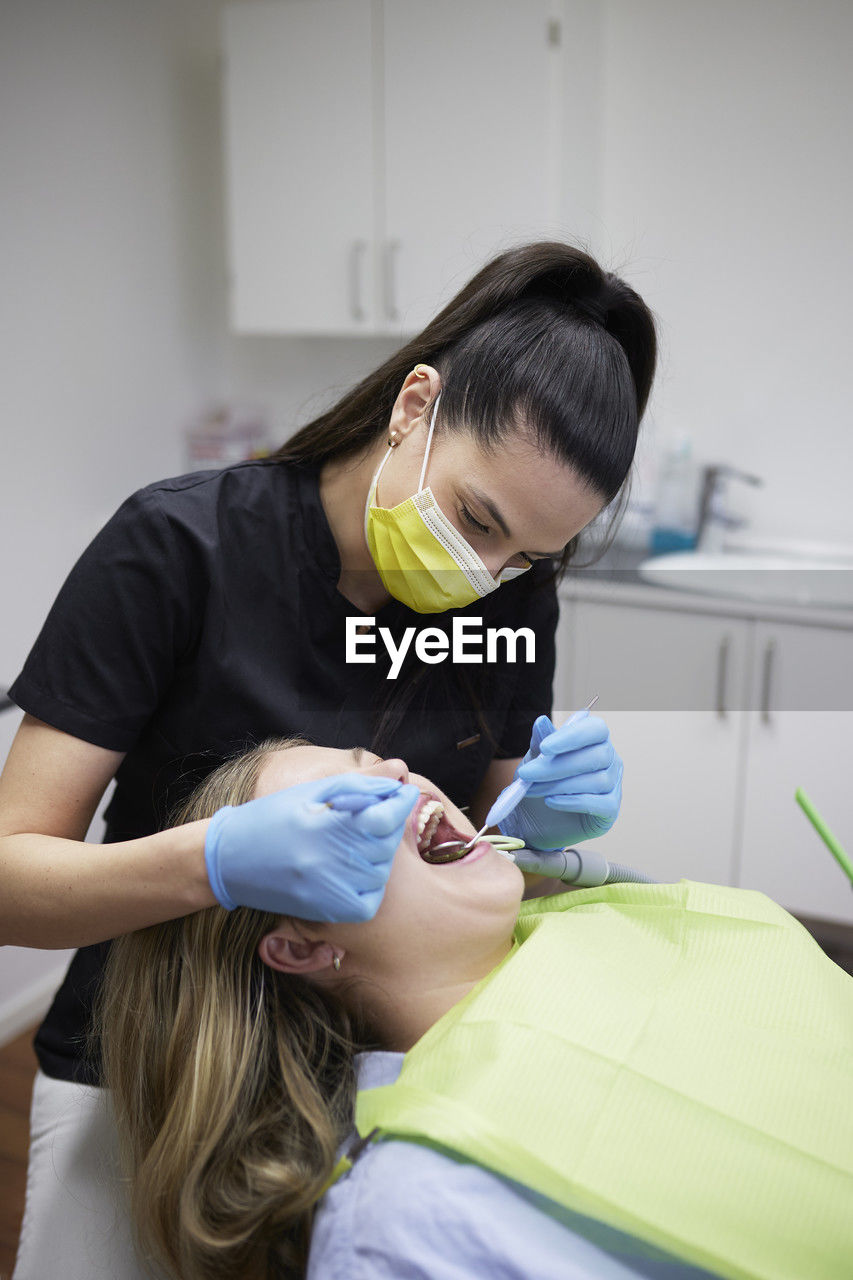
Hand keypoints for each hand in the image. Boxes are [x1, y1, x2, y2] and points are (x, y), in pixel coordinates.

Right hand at [204, 772, 419, 921]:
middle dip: (389, 826)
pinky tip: (355, 870)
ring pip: (380, 873)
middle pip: (385, 844)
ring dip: (379, 855)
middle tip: (377, 816)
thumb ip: (358, 785)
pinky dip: (370, 886)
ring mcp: (327, 891)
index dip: (400, 803)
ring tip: (358, 841)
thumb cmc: (272, 817)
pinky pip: (368, 901)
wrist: (229, 860)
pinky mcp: (325, 912)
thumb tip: (398, 778)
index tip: (406, 794)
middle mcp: (327, 862)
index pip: (383, 817)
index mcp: (322, 825)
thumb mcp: (312, 791)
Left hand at [498, 712, 622, 850]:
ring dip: (558, 785)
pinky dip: (571, 802)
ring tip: (533, 790)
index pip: (596, 729)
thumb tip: (541, 721)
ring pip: (596, 781)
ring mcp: (613, 784)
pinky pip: (598, 803)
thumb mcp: (535, 759)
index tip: (545, 748)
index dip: (572, 737)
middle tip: (527, 774)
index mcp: (595, 738)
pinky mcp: (610, 809)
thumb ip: (540, 741)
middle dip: (557, 766)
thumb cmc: (541, 780)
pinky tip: (551, 801)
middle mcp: (610, 759)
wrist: (536, 818)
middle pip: (595, 756)